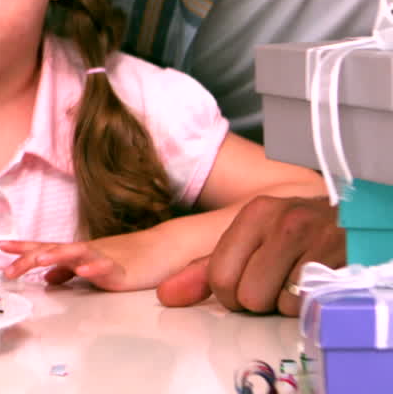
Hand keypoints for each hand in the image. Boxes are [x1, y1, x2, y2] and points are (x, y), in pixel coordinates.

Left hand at [0, 239, 130, 290]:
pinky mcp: (121, 270)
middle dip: (30, 257)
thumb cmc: (128, 258)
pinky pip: (107, 268)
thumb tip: (48, 278)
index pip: (45, 246)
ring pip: (76, 254)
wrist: (164, 249)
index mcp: (76, 254)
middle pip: (54, 250)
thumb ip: (69, 271)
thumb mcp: (90, 266)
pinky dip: (95, 268)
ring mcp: (102, 259)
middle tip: (9, 269)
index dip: (23, 247)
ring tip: (40, 259)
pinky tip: (85, 271)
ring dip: (57, 256)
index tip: (0, 246)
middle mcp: (85, 252)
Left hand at [156, 195, 342, 315]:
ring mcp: (315, 236)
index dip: (230, 295)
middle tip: (276, 285)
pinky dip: (309, 305)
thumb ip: (205, 269)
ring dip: (285, 303)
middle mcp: (282, 220)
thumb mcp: (252, 241)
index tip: (246, 287)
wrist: (354, 222)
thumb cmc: (297, 236)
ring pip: (277, 303)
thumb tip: (166, 296)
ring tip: (297, 281)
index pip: (219, 275)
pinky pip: (308, 304)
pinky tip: (316, 283)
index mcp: (254, 213)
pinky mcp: (342, 257)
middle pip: (246, 295)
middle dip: (259, 301)